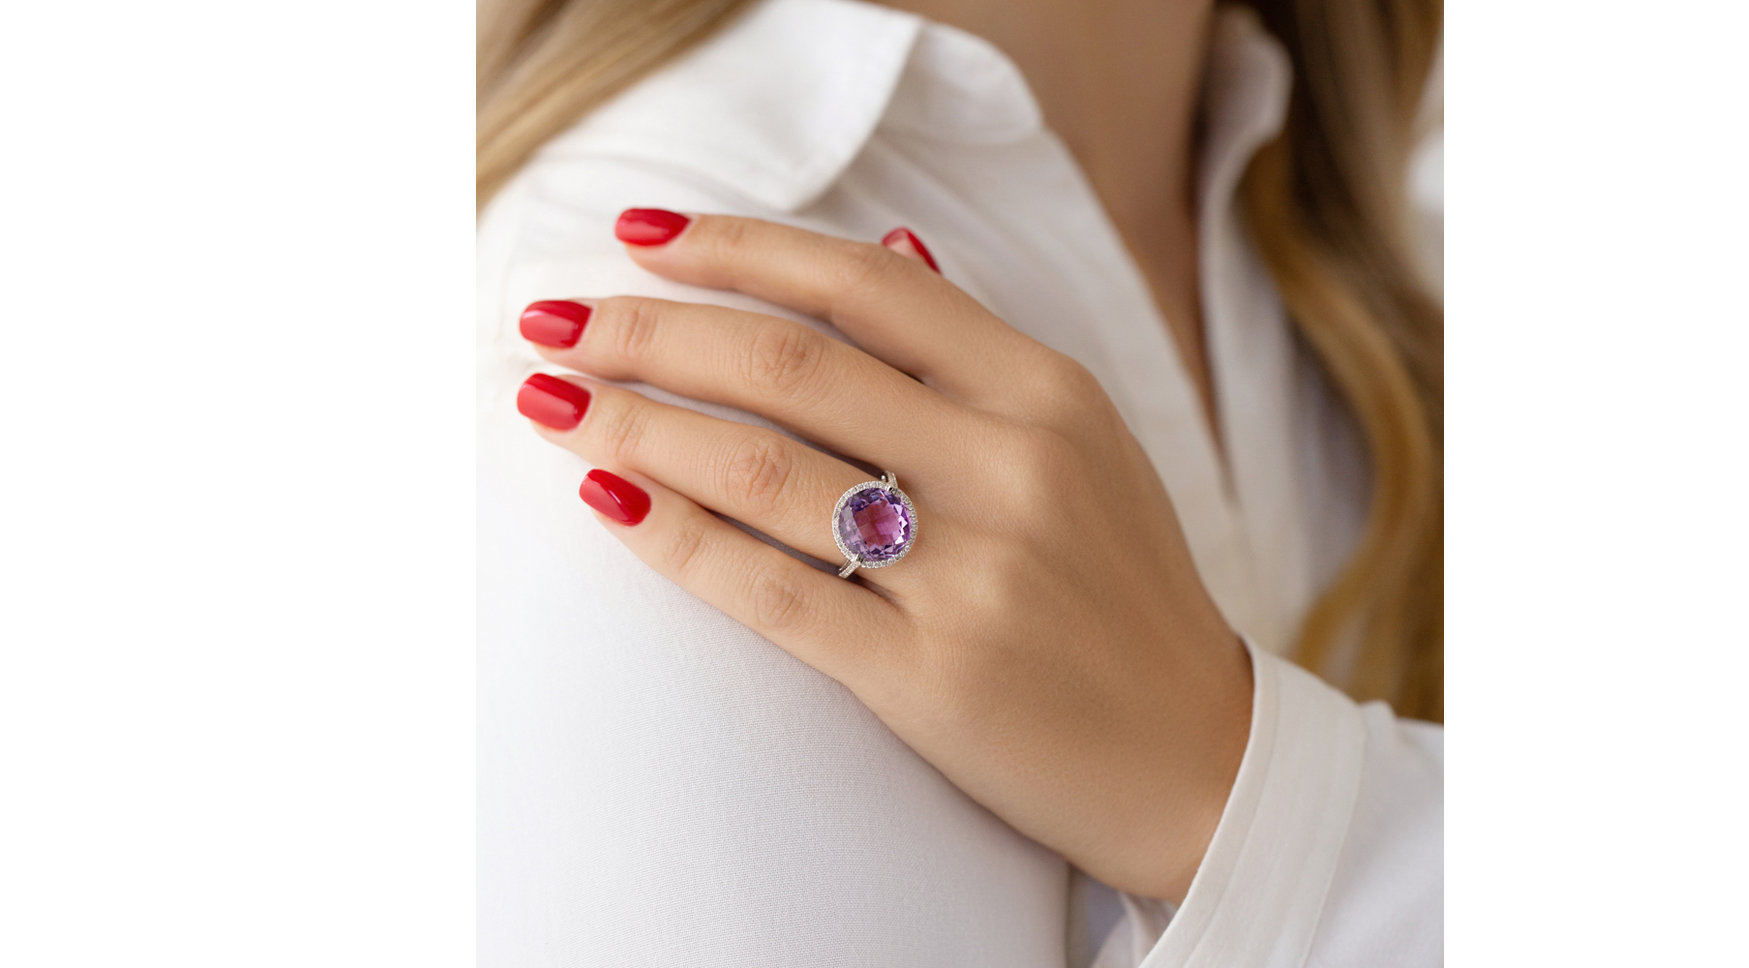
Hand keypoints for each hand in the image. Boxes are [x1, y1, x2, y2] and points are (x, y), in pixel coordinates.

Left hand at [513, 209, 1251, 899]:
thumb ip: (979, 349)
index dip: (737, 247)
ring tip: (552, 404)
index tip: (639, 235)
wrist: (1197, 756)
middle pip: (788, 362)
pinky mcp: (930, 676)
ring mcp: (972, 572)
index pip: (865, 282)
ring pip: (763, 466)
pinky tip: (609, 502)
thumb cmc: (1122, 590)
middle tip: (552, 321)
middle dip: (647, 330)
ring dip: (633, 425)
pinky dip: (676, 539)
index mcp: (1047, 391)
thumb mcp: (1086, 442)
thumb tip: (888, 239)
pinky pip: (773, 591)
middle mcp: (1011, 465)